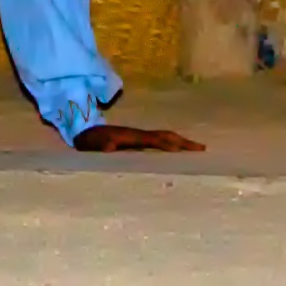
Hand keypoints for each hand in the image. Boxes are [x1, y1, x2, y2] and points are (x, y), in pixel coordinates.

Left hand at [73, 124, 204, 153]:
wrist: (84, 133)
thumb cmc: (89, 142)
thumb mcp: (92, 146)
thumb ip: (100, 147)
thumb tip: (110, 148)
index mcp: (131, 136)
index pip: (153, 139)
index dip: (167, 144)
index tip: (182, 151)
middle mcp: (139, 134)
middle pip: (165, 135)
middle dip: (183, 141)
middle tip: (202, 149)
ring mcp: (140, 136)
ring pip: (165, 137)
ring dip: (181, 142)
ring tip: (198, 150)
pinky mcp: (139, 141)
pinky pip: (160, 142)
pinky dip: (173, 145)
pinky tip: (179, 153)